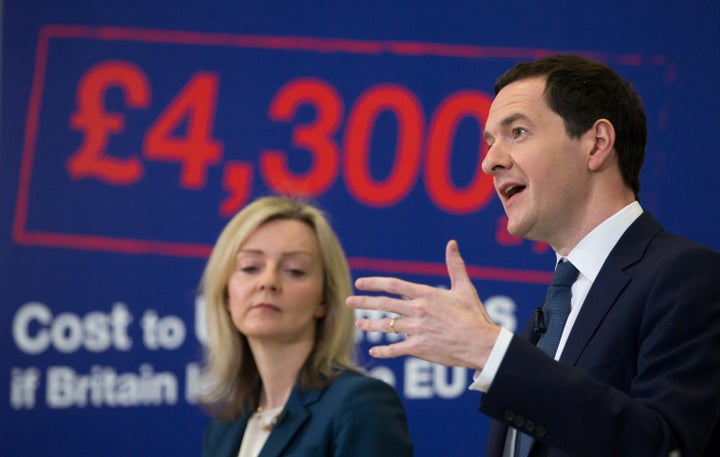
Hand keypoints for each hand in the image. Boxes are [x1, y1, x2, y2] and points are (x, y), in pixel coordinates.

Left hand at [346, 240, 499, 369]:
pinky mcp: (419, 348)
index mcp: (426, 294)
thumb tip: (452, 243)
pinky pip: (396, 349)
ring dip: (370, 325)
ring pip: (387, 326)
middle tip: (348, 301)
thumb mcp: (464, 288)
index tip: (360, 283)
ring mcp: (417, 330)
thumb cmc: (474, 315)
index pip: (393, 285)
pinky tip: (374, 351)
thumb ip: (455, 265)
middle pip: (384, 304)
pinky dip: (384, 351)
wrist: (481, 343)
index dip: (374, 283)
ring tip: (359, 325)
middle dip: (364, 303)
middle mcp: (418, 310)